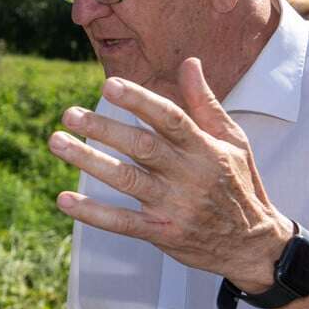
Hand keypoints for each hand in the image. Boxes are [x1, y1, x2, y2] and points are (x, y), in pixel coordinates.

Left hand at [48, 58, 290, 289]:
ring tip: (56, 142)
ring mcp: (174, 205)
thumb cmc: (238, 183)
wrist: (253, 245)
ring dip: (88, 161)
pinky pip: (122, 222)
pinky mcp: (163, 232)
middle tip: (69, 114)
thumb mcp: (232, 140)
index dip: (140, 101)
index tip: (109, 86)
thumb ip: (204, 104)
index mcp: (204, 148)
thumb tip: (189, 63)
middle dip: (104, 129)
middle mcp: (188, 175)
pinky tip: (64, 200)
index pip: (170, 118)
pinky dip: (93, 212)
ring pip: (126, 179)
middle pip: (142, 147)